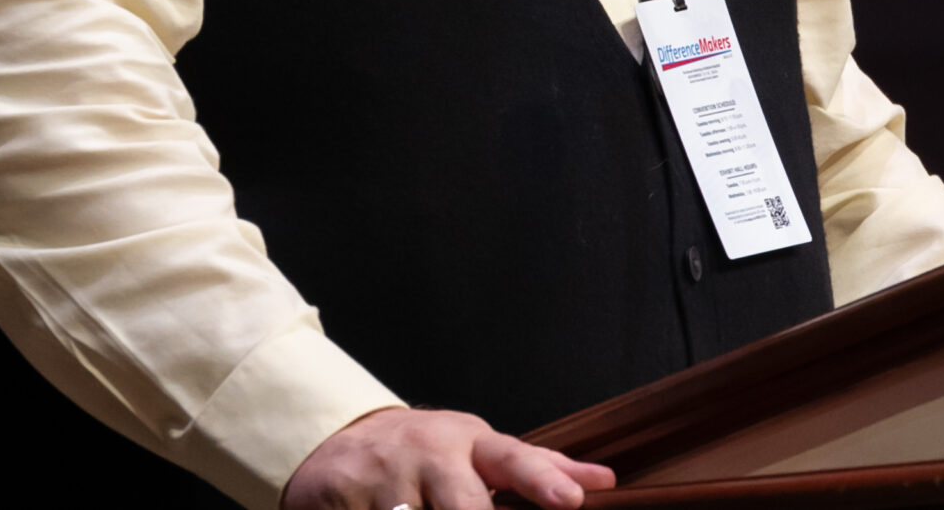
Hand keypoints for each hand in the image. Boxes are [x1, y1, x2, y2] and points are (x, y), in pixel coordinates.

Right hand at [280, 406, 615, 509]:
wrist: (340, 440)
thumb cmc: (427, 452)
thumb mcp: (479, 450)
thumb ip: (539, 468)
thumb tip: (603, 481)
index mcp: (469, 444)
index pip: (514, 460)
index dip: (542, 481)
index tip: (570, 501)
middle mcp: (431, 457)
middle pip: (465, 504)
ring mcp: (386, 480)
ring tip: (411, 506)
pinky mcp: (344, 500)